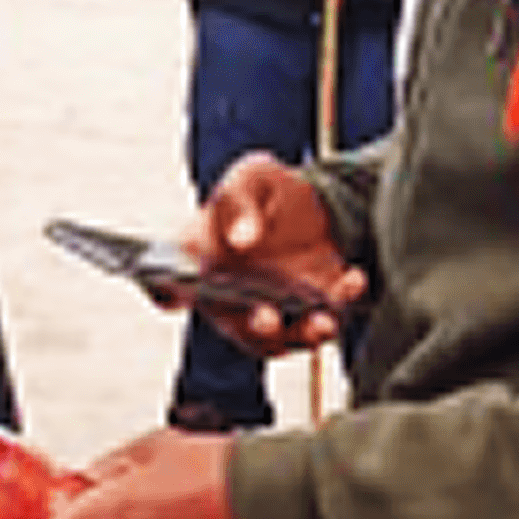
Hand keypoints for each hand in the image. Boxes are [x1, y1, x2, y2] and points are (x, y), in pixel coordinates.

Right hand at [185, 151, 364, 354]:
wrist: (310, 206)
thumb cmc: (265, 193)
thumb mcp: (251, 179)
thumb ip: (239, 203)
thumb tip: (243, 238)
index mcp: (200, 266)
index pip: (168, 286)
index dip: (166, 292)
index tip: (172, 292)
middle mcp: (231, 300)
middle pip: (235, 327)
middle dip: (253, 329)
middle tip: (265, 319)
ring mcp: (272, 312)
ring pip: (282, 339)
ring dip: (303, 335)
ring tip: (322, 322)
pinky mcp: (311, 311)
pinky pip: (325, 317)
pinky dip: (341, 304)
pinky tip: (353, 278)